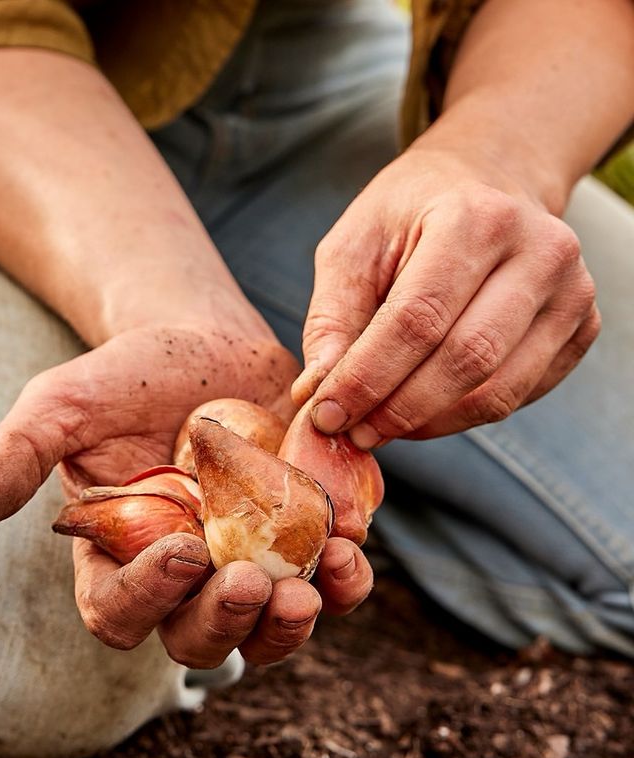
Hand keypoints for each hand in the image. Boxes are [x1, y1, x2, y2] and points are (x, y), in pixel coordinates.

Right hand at [0, 325, 372, 665]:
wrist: (204, 342)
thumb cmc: (128, 374)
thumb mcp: (65, 400)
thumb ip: (19, 447)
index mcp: (118, 556)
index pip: (119, 610)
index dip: (146, 597)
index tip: (180, 548)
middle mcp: (184, 576)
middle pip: (198, 639)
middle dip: (223, 624)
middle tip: (249, 586)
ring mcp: (247, 562)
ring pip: (266, 630)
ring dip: (289, 626)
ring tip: (311, 592)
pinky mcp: (300, 539)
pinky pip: (327, 582)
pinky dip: (344, 580)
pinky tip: (352, 550)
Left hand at [292, 145, 599, 445]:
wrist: (487, 183)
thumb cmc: (410, 216)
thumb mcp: (354, 246)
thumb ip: (332, 319)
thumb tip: (316, 394)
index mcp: (475, 217)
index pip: (418, 320)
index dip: (367, 378)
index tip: (326, 415)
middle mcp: (539, 251)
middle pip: (464, 360)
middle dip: (397, 410)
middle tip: (352, 434)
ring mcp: (572, 292)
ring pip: (497, 391)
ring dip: (428, 424)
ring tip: (379, 427)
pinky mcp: (581, 327)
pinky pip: (518, 396)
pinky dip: (461, 417)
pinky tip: (420, 411)